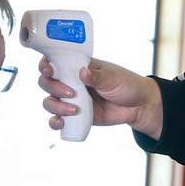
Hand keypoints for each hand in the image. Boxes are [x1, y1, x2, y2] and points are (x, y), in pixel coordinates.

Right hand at [39, 57, 164, 139]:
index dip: (46, 65)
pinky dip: (55, 121)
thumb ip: (97, 76)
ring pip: (49, 102)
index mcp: (78, 67)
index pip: (54, 62)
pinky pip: (58, 119)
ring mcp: (71, 99)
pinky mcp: (75, 115)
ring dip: (55, 106)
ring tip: (73, 110)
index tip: (49, 70)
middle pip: (46, 82)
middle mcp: (71, 82)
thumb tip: (82, 72)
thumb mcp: (113, 78)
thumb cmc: (126, 85)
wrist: (138, 107)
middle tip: (70, 93)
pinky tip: (61, 123)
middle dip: (52, 87)